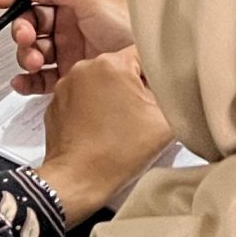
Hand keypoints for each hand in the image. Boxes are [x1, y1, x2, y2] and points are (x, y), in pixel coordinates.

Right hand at [0, 0, 133, 95]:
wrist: (152, 64)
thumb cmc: (135, 26)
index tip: (3, 0)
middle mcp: (72, 22)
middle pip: (32, 21)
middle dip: (23, 28)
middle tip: (27, 37)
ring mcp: (71, 49)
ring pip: (34, 50)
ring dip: (26, 55)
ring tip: (33, 61)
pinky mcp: (71, 75)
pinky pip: (41, 78)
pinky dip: (28, 81)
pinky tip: (23, 82)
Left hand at [33, 48, 174, 219]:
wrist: (77, 181)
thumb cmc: (120, 152)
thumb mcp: (165, 123)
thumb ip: (177, 98)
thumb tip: (181, 89)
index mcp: (112, 64)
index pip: (145, 55)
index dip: (157, 75)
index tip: (160, 96)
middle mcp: (84, 67)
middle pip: (121, 68)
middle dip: (134, 87)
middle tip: (142, 114)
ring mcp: (65, 85)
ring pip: (100, 82)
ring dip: (112, 96)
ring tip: (120, 124)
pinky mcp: (55, 104)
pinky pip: (82, 97)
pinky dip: (92, 108)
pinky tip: (101, 130)